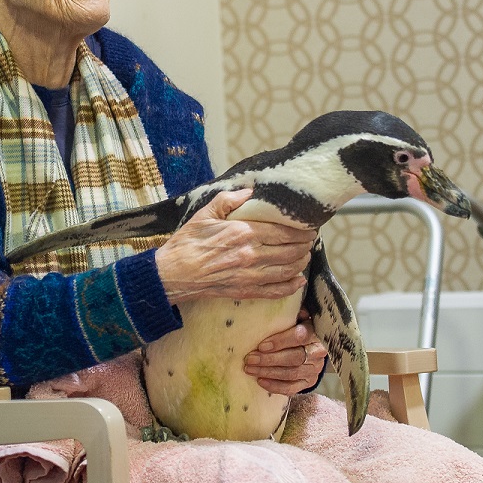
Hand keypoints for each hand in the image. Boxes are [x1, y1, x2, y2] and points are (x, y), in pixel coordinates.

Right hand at [154, 188, 315, 305]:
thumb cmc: (187, 242)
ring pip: (287, 270)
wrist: (173, 273)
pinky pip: (275, 291)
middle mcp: (251, 254)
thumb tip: (249, 191)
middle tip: (310, 239)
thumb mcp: (204, 214)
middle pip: (290, 250)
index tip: (308, 226)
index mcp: (243, 233)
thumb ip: (228, 200)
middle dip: (304, 245)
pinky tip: (298, 281)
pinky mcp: (245, 291)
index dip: (300, 230)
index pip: (283, 231)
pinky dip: (291, 286)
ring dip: (301, 263)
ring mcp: (249, 275)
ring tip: (305, 255)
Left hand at [243, 316, 325, 394]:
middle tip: (250, 359)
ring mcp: (314, 369)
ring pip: (291, 373)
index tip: (261, 345)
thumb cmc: (298, 328)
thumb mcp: (296, 318)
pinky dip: (276, 386)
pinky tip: (261, 381)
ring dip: (268, 372)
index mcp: (315, 333)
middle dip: (269, 359)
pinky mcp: (309, 382)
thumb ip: (290, 314)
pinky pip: (292, 387)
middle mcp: (318, 352)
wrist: (311, 347)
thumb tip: (274, 306)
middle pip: (294, 358)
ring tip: (250, 369)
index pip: (300, 337)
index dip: (280, 342)